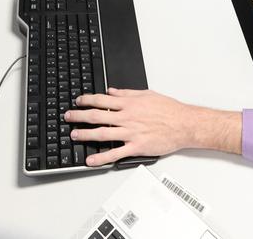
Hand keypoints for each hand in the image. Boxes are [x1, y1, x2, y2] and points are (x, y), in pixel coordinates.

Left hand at [66, 88, 240, 166]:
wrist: (184, 124)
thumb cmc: (169, 109)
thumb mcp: (147, 94)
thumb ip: (127, 93)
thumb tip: (112, 91)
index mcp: (129, 104)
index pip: (102, 100)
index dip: (87, 100)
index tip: (78, 101)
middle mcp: (127, 117)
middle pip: (97, 116)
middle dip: (79, 116)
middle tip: (68, 117)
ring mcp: (130, 133)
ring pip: (102, 133)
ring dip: (85, 134)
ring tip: (74, 135)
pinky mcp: (136, 147)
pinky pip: (115, 153)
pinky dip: (101, 157)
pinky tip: (90, 160)